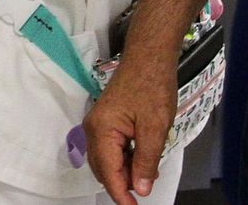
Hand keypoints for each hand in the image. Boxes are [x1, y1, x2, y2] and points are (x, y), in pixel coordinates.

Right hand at [84, 55, 179, 203]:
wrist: (149, 56)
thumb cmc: (152, 85)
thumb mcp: (155, 127)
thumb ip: (147, 161)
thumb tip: (140, 188)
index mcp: (101, 131)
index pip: (108, 173)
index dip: (122, 194)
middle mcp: (93, 129)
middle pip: (104, 169)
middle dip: (124, 182)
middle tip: (146, 188)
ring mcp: (98, 124)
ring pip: (108, 160)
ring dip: (126, 170)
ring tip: (149, 173)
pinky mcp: (106, 121)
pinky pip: (112, 148)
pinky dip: (126, 158)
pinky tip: (144, 159)